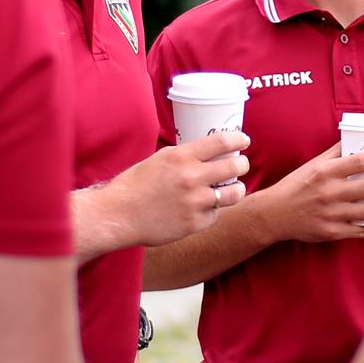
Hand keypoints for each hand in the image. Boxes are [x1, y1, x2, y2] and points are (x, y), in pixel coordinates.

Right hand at [104, 131, 249, 247]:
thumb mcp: (159, 159)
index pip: (222, 142)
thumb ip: (184, 156)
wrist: (119, 215)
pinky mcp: (195, 223)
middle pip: (235, 166)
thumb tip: (207, 152)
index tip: (244, 140)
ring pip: (234, 193)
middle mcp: (191, 178)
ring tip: (232, 189)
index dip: (239, 139)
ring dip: (236, 189)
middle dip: (242, 164)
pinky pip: (215, 215)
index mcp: (181, 157)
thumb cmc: (136, 185)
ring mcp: (195, 202)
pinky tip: (203, 209)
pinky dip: (212, 211)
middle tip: (240, 165)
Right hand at [252, 142, 363, 242]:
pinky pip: (361, 232)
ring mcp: (331, 214)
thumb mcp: (312, 165)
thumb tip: (354, 139)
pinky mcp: (332, 232)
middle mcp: (329, 193)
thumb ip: (334, 153)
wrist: (274, 214)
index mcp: (325, 172)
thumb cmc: (295, 186)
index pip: (360, 162)